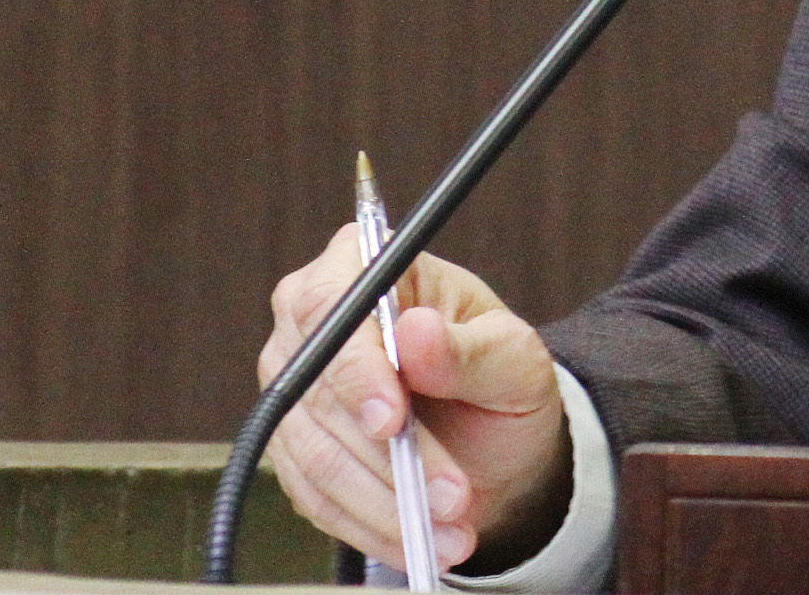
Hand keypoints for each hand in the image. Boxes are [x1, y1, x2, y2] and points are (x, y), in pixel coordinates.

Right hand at [259, 225, 573, 574]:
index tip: (392, 419)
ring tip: (453, 530)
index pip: (331, 305)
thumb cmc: (499, 374)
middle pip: (319, 391)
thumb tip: (416, 334)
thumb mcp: (512, 356)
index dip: (355, 368)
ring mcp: (295, 390)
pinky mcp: (295, 452)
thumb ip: (468, 348)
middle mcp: (311, 324)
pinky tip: (420, 541)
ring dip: (387, 503)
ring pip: (318, 456)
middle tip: (452, 497)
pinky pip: (318, 498)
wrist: (491, 435)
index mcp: (363, 266)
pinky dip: (372, 526)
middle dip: (388, 456)